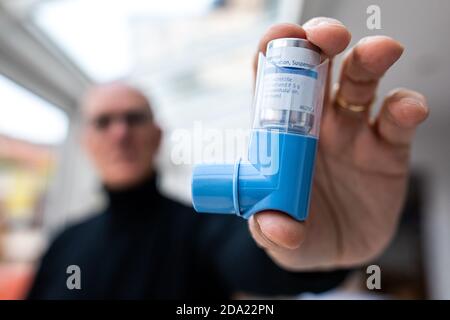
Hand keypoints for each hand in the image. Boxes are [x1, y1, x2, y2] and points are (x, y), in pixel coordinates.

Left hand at [248, 18, 428, 269]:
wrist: (337, 252)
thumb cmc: (300, 233)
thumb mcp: (280, 237)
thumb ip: (272, 230)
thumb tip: (275, 227)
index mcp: (283, 132)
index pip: (273, 78)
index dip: (277, 50)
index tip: (283, 38)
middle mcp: (318, 122)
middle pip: (321, 67)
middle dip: (324, 41)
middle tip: (329, 37)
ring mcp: (354, 132)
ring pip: (363, 82)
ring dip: (370, 60)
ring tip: (380, 51)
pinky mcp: (388, 150)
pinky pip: (398, 121)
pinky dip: (406, 108)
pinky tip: (407, 108)